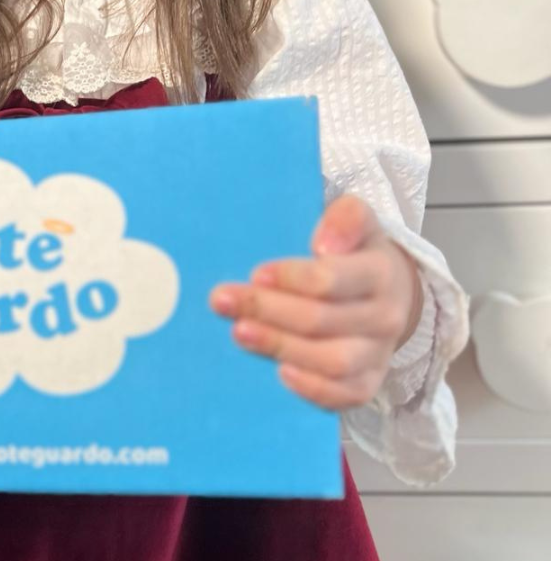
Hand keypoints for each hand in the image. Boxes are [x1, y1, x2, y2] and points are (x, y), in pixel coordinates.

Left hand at [208, 194, 421, 409]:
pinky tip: (279, 372)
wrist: (393, 291)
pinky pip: (344, 395)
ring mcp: (378, 355)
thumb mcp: (357, 221)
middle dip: (267, 310)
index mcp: (380, 273)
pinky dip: (312, 388)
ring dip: (280, 347)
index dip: (292, 278)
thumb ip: (345, 219)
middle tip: (222, 300)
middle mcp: (385, 317)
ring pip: (331, 361)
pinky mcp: (368, 382)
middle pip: (321, 320)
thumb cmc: (357, 252)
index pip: (333, 279)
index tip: (256, 273)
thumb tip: (323, 244)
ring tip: (239, 332)